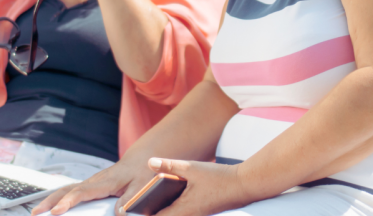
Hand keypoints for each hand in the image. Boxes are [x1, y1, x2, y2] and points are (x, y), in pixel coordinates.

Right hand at [31, 157, 151, 215]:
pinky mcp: (88, 186)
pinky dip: (57, 199)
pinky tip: (49, 208)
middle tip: (36, 213)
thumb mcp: (140, 186)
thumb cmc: (139, 173)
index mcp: (105, 182)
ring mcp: (89, 183)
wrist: (138, 161)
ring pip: (65, 190)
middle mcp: (93, 181)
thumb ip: (129, 200)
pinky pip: (70, 192)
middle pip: (67, 190)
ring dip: (50, 200)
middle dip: (50, 201)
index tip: (57, 211)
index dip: (68, 202)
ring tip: (36, 212)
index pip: (82, 192)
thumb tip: (118, 213)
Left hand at [133, 157, 255, 215]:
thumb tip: (149, 162)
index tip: (128, 211)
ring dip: (159, 210)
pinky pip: (179, 212)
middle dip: (149, 213)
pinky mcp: (199, 211)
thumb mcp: (192, 168)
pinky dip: (170, 207)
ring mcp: (194, 215)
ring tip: (145, 201)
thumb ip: (169, 165)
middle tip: (132, 206)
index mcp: (183, 210)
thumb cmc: (219, 178)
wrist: (244, 185)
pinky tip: (167, 195)